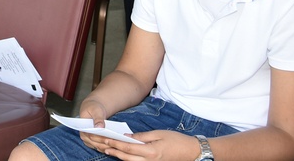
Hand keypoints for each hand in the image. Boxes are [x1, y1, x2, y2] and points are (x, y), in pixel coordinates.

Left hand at [81, 128, 201, 159]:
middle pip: (126, 157)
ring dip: (118, 155)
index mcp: (151, 152)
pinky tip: (119, 154)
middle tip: (101, 145)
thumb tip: (127, 137)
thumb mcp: (159, 134)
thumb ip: (142, 136)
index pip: (128, 148)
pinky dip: (127, 159)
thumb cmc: (177, 141)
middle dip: (113, 150)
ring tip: (106, 149)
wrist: (192, 152)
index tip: (105, 139)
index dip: (115, 144)